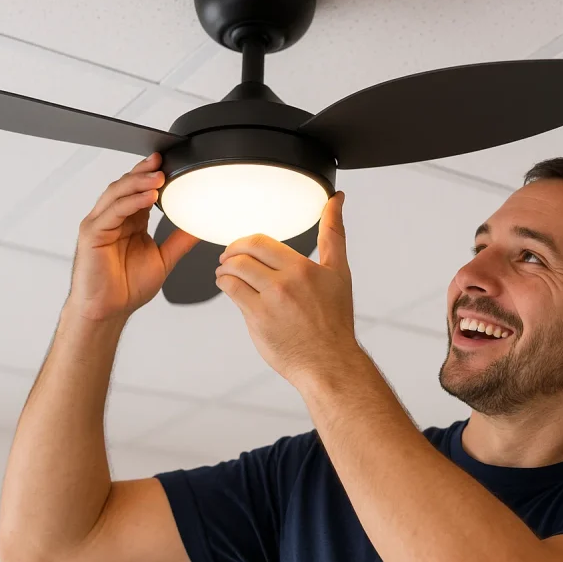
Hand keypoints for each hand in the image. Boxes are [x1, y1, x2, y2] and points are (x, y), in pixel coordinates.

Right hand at [66, 152, 199, 322]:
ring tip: (158, 177)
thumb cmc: (127, 287)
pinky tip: (147, 198)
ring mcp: (100, 224)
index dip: (152, 176)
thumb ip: (180, 240)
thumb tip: (201, 227)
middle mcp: (113, 219)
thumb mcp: (164, 259)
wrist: (109, 310)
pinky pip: (112, 212)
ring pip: (117, 193)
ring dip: (138, 183)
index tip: (171, 164)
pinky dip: (130, 202)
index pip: (140, 191)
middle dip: (144, 172)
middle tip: (163, 162)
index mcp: (130, 222)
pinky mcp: (92, 233)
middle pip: (126, 186)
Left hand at [215, 192, 360, 386]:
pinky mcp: (258, 319)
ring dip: (224, 269)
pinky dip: (225, 286)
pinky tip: (229, 288)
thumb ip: (334, 233)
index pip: (261, 241)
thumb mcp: (339, 272)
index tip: (242, 245)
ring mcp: (270, 301)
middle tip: (228, 257)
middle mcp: (286, 282)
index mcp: (304, 268)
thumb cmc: (334, 321)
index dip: (245, 241)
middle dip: (231, 252)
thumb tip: (336, 199)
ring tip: (225, 273)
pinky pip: (231, 292)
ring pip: (233, 271)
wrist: (329, 361)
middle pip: (244, 252)